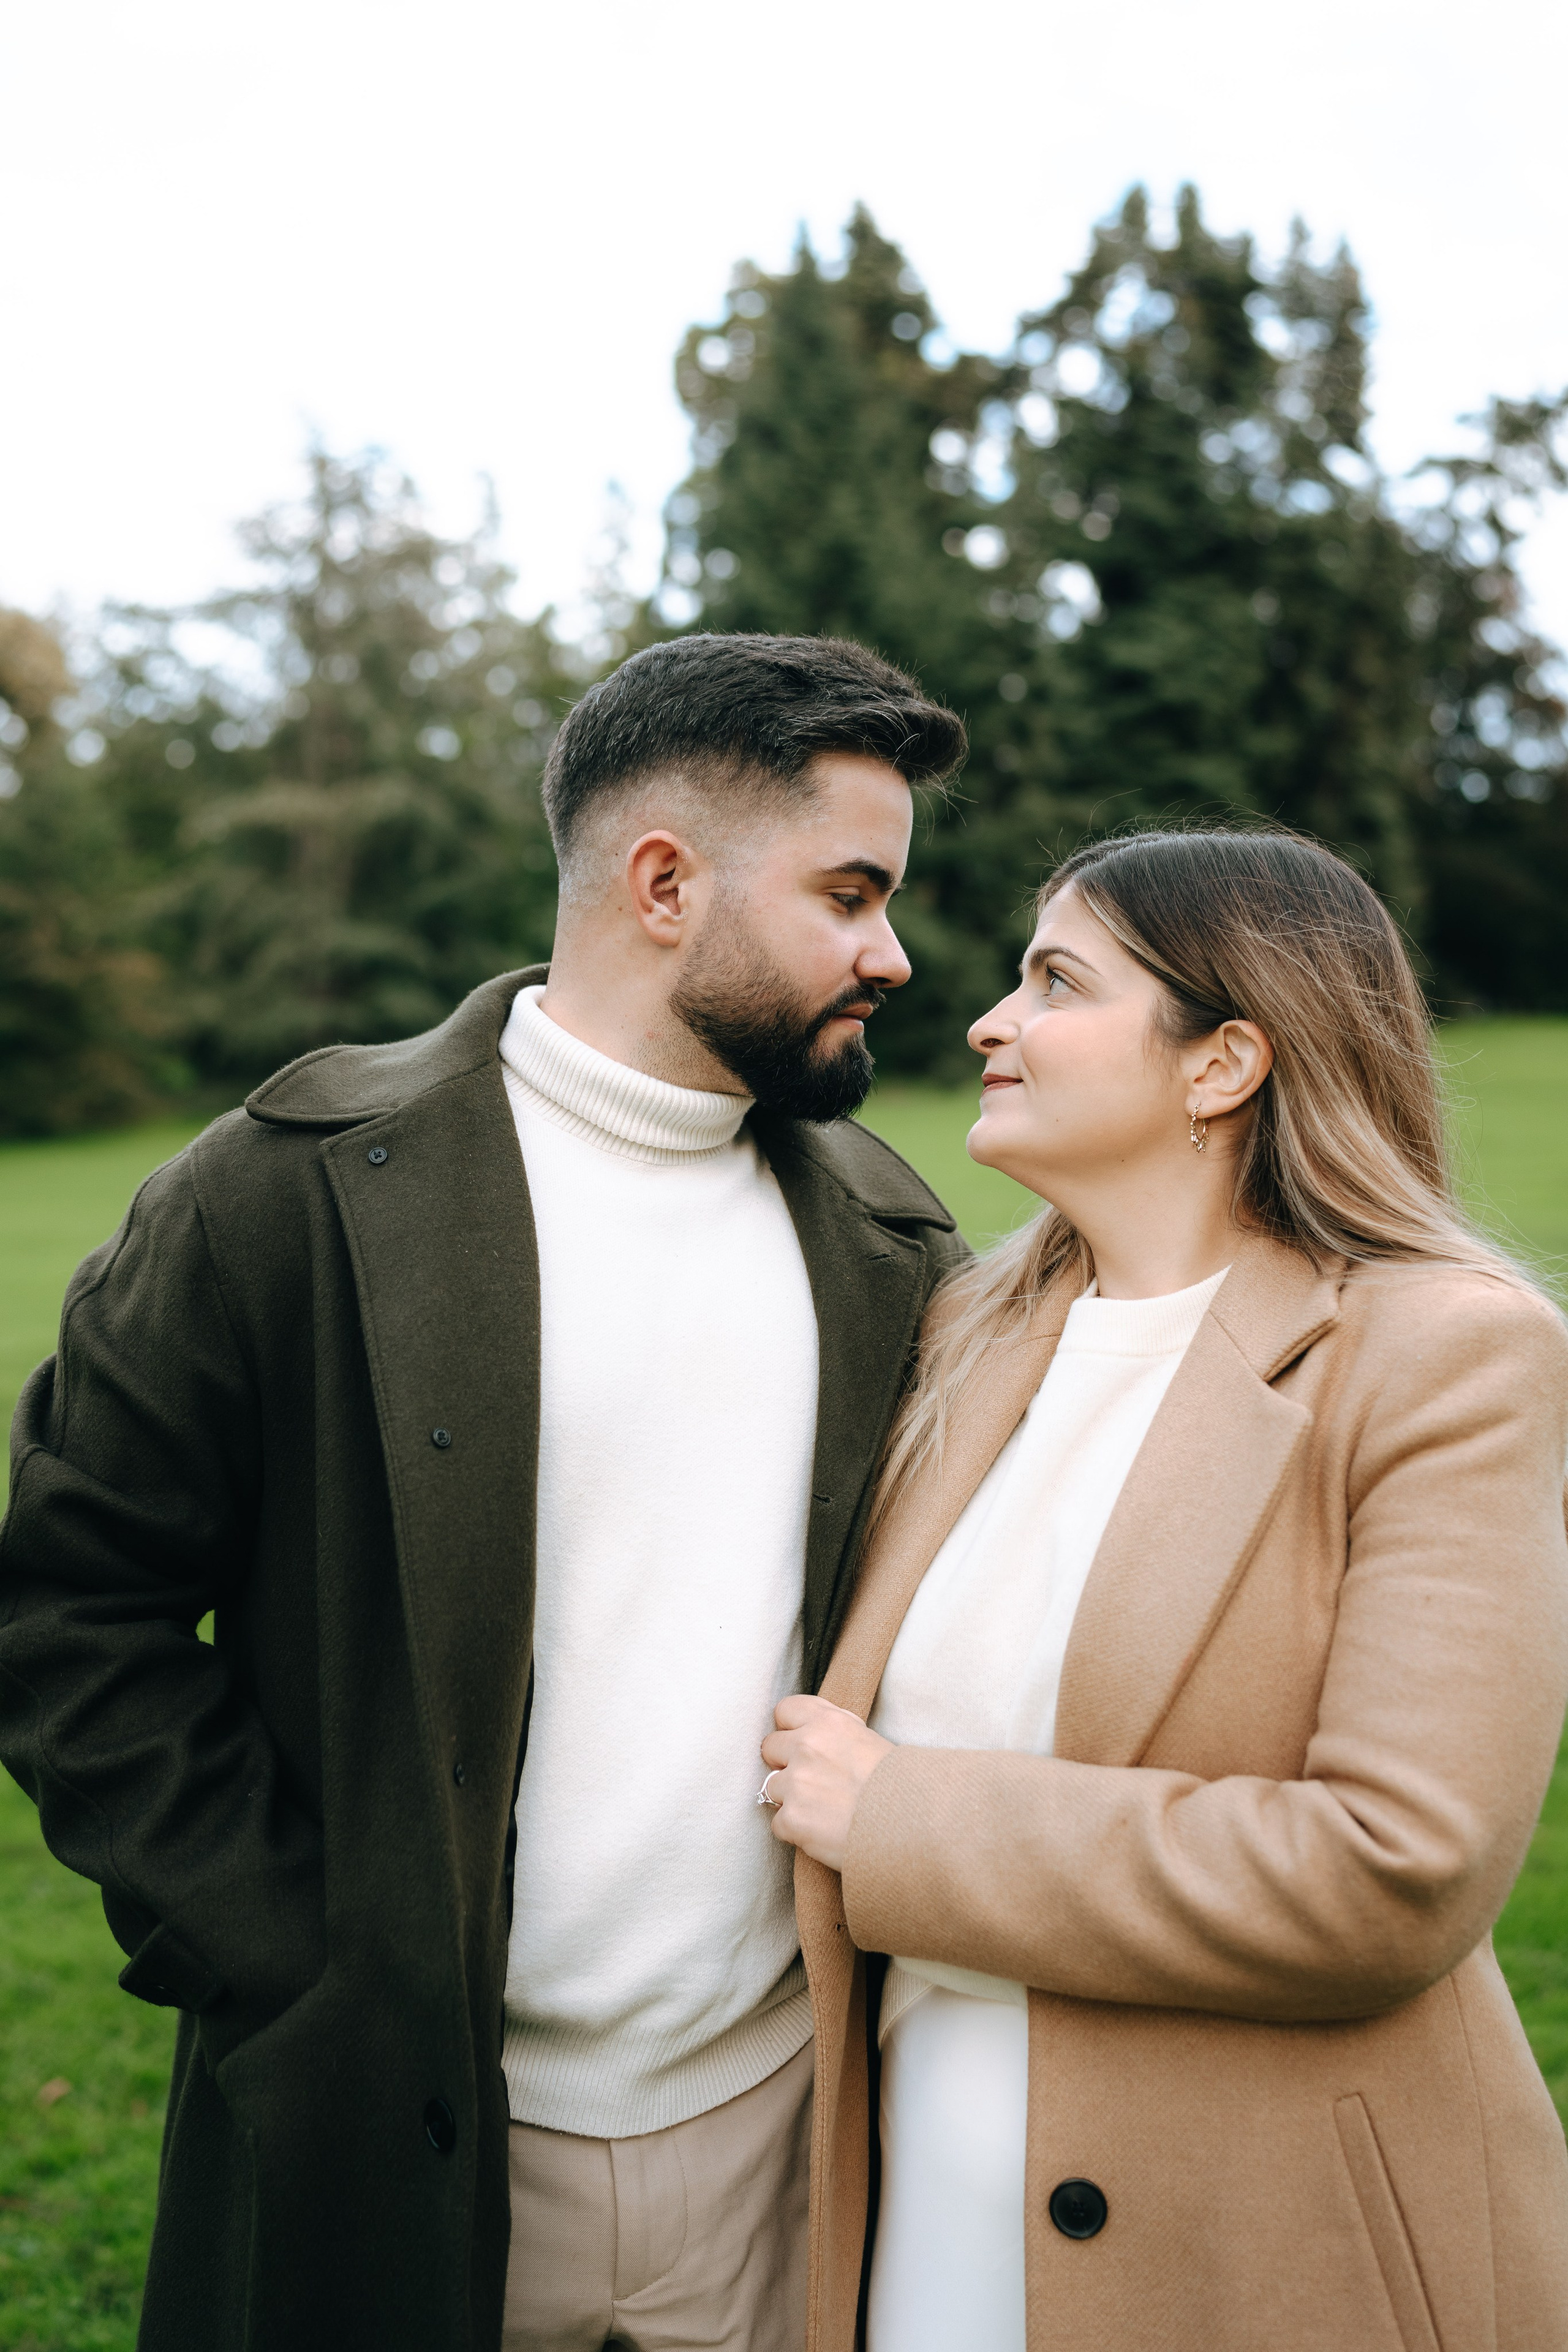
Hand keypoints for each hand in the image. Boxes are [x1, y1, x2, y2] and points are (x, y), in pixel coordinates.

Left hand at [760, 1695, 892, 1870]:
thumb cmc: (901, 1786)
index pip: (785, 1710)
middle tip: (811, 1782)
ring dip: (791, 1800)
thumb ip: (836, 1733)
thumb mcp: (870, 1741)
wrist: (914, 1827)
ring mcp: (797, 1783)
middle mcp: (807, 1746)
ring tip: (823, 1812)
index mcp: (828, 1722)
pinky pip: (778, 1824)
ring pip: (771, 1788)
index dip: (791, 1729)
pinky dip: (795, 1831)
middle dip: (785, 1764)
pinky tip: (822, 1833)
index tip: (800, 1743)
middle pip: (769, 1747)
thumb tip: (814, 1733)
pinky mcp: (792, 1819)